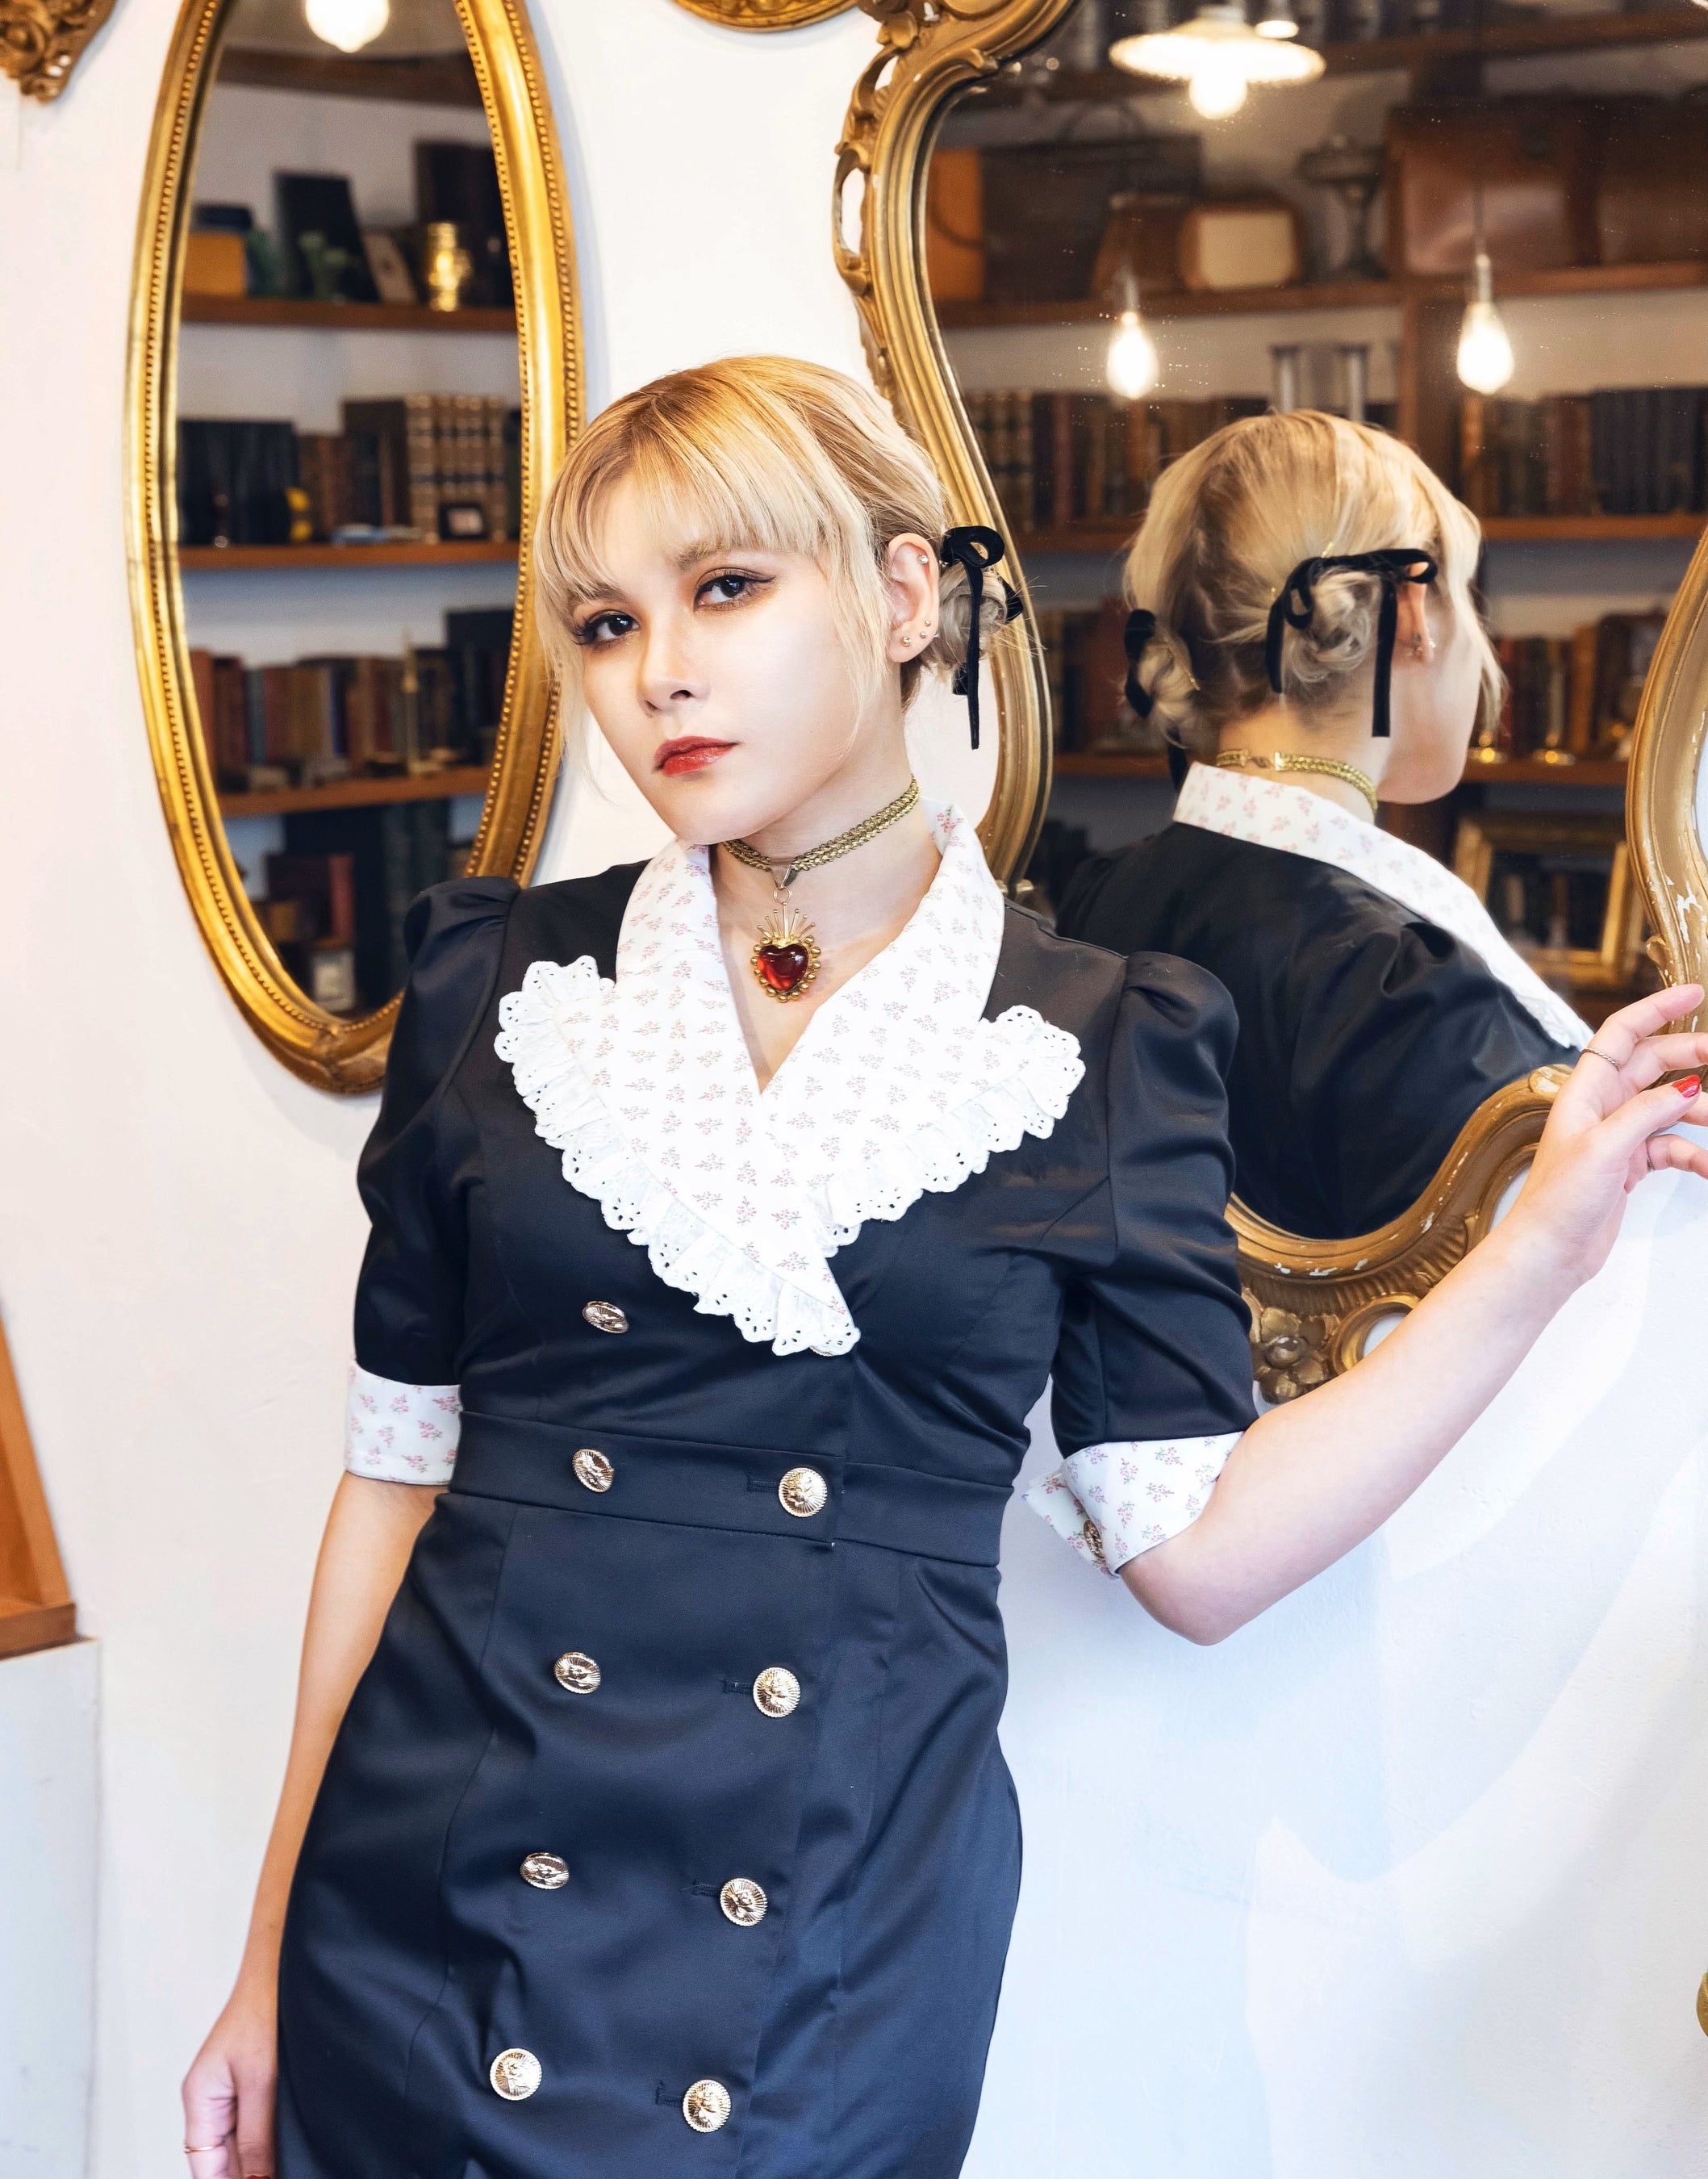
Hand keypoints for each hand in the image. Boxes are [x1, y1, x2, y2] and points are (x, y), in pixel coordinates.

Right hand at [182, 1972, 275, 2178]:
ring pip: (238, 2143)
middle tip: (277, 2174)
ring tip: (287, 2163)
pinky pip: (251, 2123)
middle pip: (220, 2159)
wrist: (284, 1962)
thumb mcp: (262, 2082)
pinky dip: (266, 2139)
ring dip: (258, 2159)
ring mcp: (228, 2088)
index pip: (204, 2168)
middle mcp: (208, 2098)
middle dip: (247, 2174)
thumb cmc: (266, 2009)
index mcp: (199, 2098)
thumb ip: (256, 2136)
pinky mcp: (249, 2079)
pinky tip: (288, 2145)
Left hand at [1508, 983, 1707, 1287]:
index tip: (1694, 994)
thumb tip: (1689, 1085)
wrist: (1550, 1251)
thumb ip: (1646, 1112)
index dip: (1655, 1010)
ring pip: (1668, 1107)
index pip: (1620, 1035)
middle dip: (1690, 1056)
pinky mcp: (1628, 1163)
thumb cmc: (1558, 1200)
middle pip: (1651, 1065)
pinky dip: (1693, 1153)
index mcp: (1584, 1091)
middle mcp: (1600, 1107)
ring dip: (1698, 1111)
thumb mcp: (1605, 1148)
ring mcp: (1616, 1135)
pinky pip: (1670, 1146)